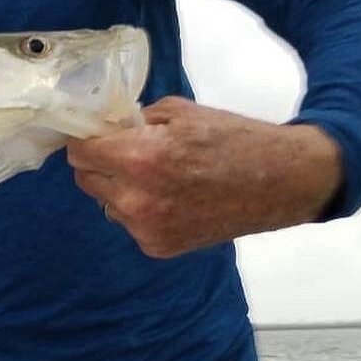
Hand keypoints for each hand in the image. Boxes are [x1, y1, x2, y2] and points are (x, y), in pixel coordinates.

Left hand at [67, 96, 342, 257]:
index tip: (99, 134)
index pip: (79, 152)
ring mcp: (147, 228)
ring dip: (118, 187)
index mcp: (140, 159)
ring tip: (157, 176)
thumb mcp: (178, 113)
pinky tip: (170, 197)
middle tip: (127, 151)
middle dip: (100, 162)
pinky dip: (139, 208)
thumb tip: (105, 129)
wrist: (280, 182)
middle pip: (86, 178)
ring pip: (105, 201)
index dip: (87, 139)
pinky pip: (129, 222)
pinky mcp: (158, 247)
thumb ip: (133, 122)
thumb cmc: (232, 138)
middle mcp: (137, 199)